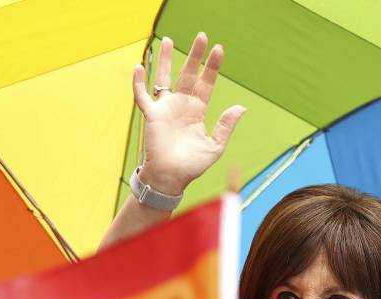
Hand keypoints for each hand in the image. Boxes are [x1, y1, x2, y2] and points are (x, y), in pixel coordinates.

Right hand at [132, 33, 246, 195]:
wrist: (170, 178)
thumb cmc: (192, 166)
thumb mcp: (215, 146)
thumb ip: (226, 126)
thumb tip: (241, 107)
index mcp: (197, 111)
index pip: (206, 84)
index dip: (212, 68)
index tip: (219, 50)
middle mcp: (181, 106)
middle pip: (188, 75)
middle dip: (195, 56)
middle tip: (202, 37)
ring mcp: (165, 108)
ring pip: (165, 78)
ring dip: (167, 60)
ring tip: (169, 40)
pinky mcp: (151, 115)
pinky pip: (143, 96)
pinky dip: (139, 82)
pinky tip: (140, 67)